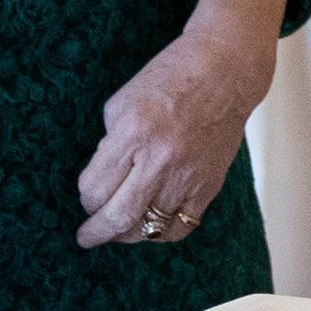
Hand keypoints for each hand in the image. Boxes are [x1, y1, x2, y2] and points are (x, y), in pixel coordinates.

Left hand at [77, 0, 289, 246]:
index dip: (85, 197)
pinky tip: (152, 224)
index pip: (94, 187)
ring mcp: (188, 176)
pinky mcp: (209, 185)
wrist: (225, 72)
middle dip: (96, 232)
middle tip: (87, 237)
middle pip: (118, 217)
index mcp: (133, 133)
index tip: (86, 197)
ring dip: (127, 234)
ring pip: (149, 228)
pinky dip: (162, 232)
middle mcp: (160, 160)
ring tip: (118, 231)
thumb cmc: (170, 79)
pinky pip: (181, 226)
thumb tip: (104, 182)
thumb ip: (110, 146)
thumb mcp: (122, 103)